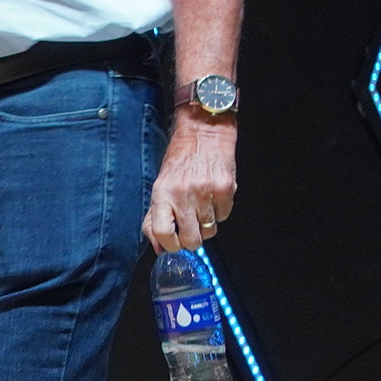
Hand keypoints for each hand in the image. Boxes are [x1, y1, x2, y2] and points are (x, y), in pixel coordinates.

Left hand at [145, 114, 236, 251]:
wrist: (204, 133)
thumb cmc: (180, 161)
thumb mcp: (160, 186)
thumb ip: (155, 217)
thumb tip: (157, 246)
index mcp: (162, 194)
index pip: (162, 233)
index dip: (169, 245)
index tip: (173, 243)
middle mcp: (183, 194)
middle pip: (191, 240)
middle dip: (191, 240)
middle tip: (190, 228)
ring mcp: (206, 192)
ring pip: (210, 231)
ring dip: (206, 224)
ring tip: (201, 205)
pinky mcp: (226, 189)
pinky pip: (224, 217)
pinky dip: (219, 212)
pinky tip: (213, 196)